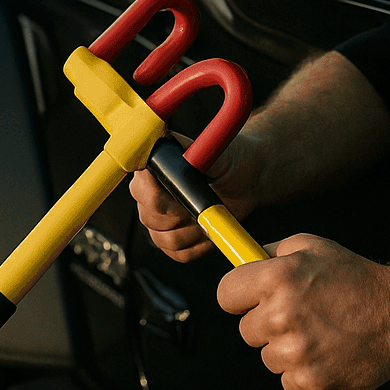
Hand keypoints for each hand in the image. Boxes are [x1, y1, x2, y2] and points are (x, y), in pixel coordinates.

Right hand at [130, 131, 260, 261]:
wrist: (247, 180)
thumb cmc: (230, 161)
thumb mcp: (213, 150)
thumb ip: (188, 148)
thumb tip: (164, 135)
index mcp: (153, 169)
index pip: (142, 191)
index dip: (161, 197)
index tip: (187, 193)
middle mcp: (148, 195)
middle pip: (151, 219)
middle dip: (182, 214)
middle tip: (205, 201)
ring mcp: (157, 220)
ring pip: (165, 240)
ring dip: (194, 231)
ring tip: (211, 213)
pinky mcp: (172, 241)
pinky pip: (179, 254)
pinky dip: (200, 245)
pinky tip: (211, 227)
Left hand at [216, 234, 389, 389]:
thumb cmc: (357, 278)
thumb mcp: (312, 247)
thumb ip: (271, 253)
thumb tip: (242, 260)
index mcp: (277, 278)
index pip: (226, 294)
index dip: (240, 295)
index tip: (251, 297)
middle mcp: (281, 316)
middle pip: (246, 329)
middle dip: (267, 322)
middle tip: (301, 312)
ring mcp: (296, 353)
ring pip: (268, 357)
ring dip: (287, 348)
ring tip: (321, 332)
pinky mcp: (310, 382)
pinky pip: (288, 380)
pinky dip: (304, 372)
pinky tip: (328, 352)